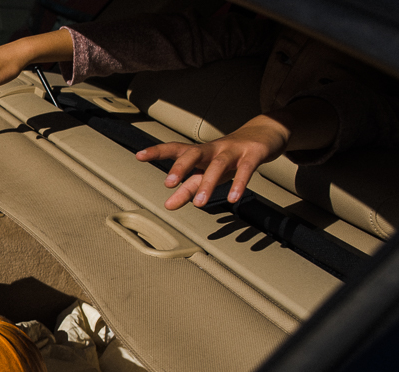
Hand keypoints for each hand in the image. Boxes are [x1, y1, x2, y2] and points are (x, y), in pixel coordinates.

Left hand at [135, 115, 289, 209]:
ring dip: (208, 184)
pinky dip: (239, 183)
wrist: (266, 132)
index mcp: (200, 152)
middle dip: (180, 167)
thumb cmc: (229, 156)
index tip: (139, 155)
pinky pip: (245, 169)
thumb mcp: (208, 171)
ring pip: (218, 165)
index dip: (157, 152)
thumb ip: (188, 188)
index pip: (175, 149)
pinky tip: (233, 198)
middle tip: (168, 184)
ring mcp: (233, 150)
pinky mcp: (253, 154)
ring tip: (199, 204)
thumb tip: (167, 205)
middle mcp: (213, 149)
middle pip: (193, 153)